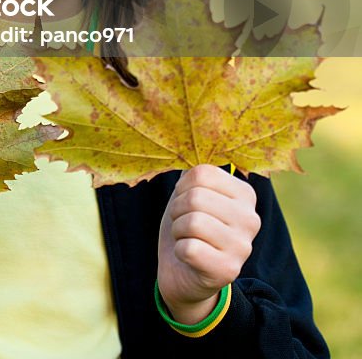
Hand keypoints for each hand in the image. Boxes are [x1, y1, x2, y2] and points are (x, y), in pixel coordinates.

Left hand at [157, 164, 260, 324]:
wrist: (184, 274)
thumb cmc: (188, 227)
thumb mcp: (191, 193)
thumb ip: (194, 173)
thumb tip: (191, 154)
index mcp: (246, 194)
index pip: (202, 173)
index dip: (182, 187)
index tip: (187, 202)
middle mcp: (251, 219)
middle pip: (196, 197)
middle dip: (177, 210)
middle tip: (183, 224)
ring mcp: (243, 247)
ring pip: (192, 222)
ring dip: (177, 230)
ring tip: (186, 238)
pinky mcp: (228, 271)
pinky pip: (189, 248)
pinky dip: (179, 250)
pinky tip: (189, 257)